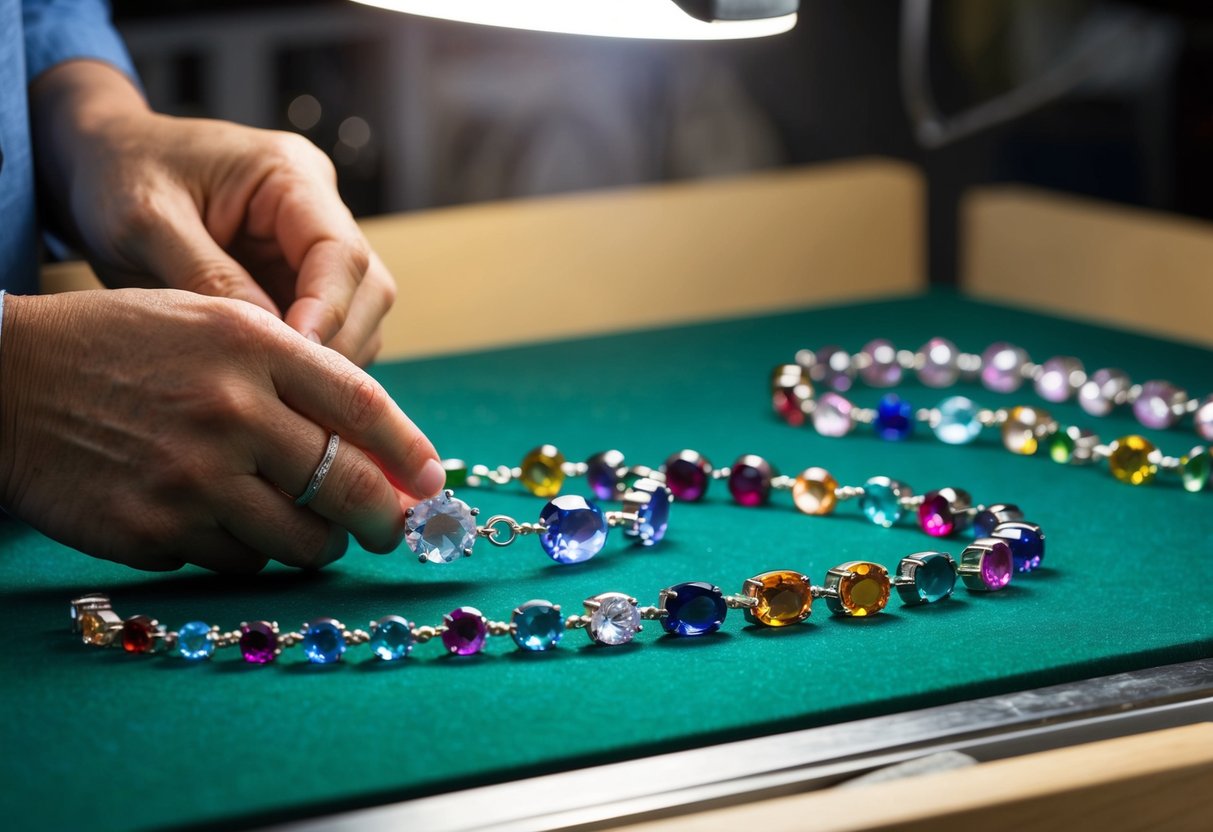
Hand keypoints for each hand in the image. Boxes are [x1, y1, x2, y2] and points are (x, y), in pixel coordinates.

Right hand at [0, 289, 445, 571]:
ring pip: (299, 542)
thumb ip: (295, 372)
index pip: (363, 407)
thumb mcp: (211, 323)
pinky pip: (236, 561)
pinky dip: (245, 550)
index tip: (433, 482)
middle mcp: (230, 411)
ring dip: (316, 542)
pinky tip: (223, 521)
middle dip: (384, 519)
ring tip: (306, 526)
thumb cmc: (119, 346)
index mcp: (251, 345)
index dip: (411, 452)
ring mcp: (191, 478)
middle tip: (390, 528)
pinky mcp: (152, 531)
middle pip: (348, 487)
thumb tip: (376, 444)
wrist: (3, 381)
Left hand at [31, 61, 391, 365]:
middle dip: (337, 342)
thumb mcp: (146, 222)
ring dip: (329, 357)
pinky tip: (272, 380)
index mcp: (290, 174)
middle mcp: (319, 207)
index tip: (295, 359)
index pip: (341, 253)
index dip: (330, 311)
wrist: (99, 160)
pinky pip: (330, 327)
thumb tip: (270, 341)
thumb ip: (207, 277)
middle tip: (288, 389)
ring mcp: (312, 245)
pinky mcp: (299, 277)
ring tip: (277, 389)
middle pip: (368, 287)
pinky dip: (310, 358)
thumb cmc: (118, 174)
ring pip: (360, 314)